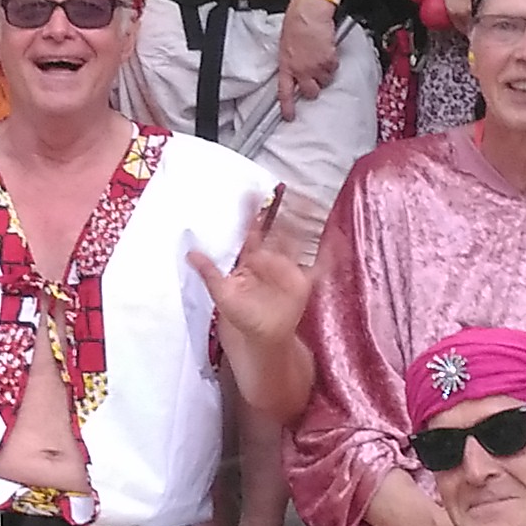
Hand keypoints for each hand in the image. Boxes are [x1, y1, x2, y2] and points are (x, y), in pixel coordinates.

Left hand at [188, 188, 329, 355]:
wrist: (265, 337)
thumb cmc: (243, 316)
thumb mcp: (223, 294)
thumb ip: (210, 273)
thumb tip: (190, 254)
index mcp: (250, 259)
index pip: (249, 231)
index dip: (249, 213)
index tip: (249, 193)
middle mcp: (270, 258)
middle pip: (275, 230)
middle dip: (279, 211)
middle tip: (282, 188)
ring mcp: (288, 268)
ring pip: (295, 240)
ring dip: (301, 223)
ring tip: (307, 202)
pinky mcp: (302, 280)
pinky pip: (316, 265)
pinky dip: (327, 253)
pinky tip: (334, 238)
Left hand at [278, 0, 341, 101]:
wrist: (309, 12)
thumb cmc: (296, 22)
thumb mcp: (286, 45)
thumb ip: (290, 61)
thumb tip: (294, 69)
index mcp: (286, 65)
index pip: (284, 92)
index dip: (287, 107)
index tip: (289, 116)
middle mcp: (300, 70)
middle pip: (310, 92)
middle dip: (314, 88)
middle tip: (315, 78)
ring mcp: (315, 67)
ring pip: (325, 80)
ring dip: (325, 72)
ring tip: (321, 56)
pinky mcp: (328, 60)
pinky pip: (333, 68)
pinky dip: (333, 61)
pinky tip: (328, 49)